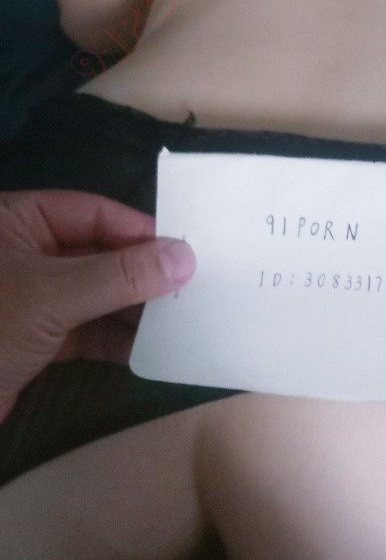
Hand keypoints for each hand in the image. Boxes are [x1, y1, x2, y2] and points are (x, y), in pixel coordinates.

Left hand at [0, 190, 195, 422]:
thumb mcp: (51, 294)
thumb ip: (119, 274)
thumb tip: (185, 257)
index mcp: (15, 221)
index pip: (91, 212)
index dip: (138, 229)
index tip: (185, 249)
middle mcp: (23, 253)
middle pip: (97, 252)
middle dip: (141, 271)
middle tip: (195, 284)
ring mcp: (28, 298)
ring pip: (94, 293)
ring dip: (134, 307)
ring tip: (184, 315)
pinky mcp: (31, 339)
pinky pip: (84, 330)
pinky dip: (114, 338)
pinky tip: (151, 347)